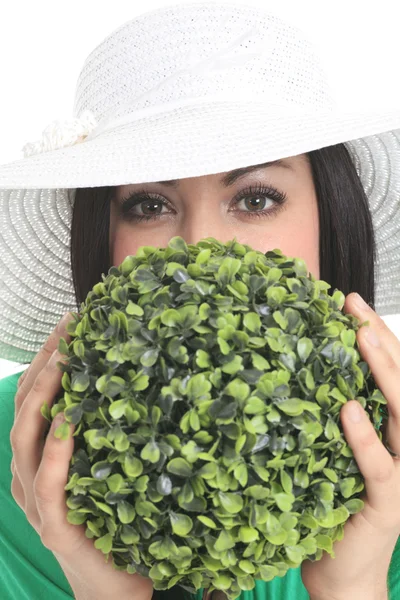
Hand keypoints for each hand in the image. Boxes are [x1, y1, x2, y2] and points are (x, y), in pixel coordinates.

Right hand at [10, 312, 152, 599]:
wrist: (114, 587)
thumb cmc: (115, 520)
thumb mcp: (107, 466)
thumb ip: (109, 431)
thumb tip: (142, 380)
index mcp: (39, 458)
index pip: (34, 398)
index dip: (47, 358)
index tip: (71, 322)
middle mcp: (28, 474)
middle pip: (25, 409)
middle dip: (44, 364)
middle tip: (69, 327)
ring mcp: (36, 501)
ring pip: (25, 440)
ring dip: (43, 397)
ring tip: (63, 361)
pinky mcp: (53, 526)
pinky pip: (49, 483)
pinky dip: (55, 451)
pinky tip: (68, 423)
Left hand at [301, 292, 399, 599]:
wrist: (342, 571)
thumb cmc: (331, 504)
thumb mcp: (329, 451)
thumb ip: (324, 415)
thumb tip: (295, 372)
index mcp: (393, 430)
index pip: (390, 375)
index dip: (377, 337)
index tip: (350, 303)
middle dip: (381, 340)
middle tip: (354, 304)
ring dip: (384, 373)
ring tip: (361, 337)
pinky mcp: (389, 504)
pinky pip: (380, 465)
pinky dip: (366, 436)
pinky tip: (350, 409)